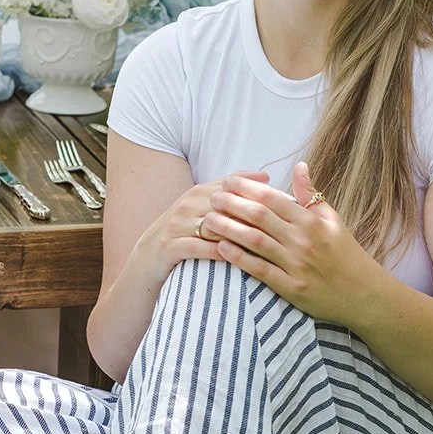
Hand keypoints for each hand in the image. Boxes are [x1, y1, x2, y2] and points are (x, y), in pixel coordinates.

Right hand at [151, 170, 270, 283]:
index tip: (285, 202)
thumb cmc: (185, 231)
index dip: (259, 194)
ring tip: (266, 245)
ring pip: (214, 226)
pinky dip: (218, 252)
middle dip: (254, 215)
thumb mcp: (205, 205)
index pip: (234, 186)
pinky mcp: (170, 246)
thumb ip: (232, 191)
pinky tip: (237, 258)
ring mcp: (178, 224)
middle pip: (227, 205)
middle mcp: (188, 203)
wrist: (147, 257)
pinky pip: (198, 247)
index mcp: (200, 191)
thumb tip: (266, 175)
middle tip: (281, 226)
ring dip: (239, 235)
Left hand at [199, 161, 382, 325]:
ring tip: (207, 220)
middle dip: (231, 204)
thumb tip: (300, 166)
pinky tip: (220, 249)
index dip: (246, 188)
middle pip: (259, 216)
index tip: (228, 182)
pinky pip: (259, 270)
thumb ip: (312, 195)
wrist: (363, 293)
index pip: (272, 198)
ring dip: (228, 228)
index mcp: (311, 221)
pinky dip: (238, 258)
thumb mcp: (333, 220)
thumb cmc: (346, 254)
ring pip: (254, 241)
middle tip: (212, 198)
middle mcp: (302, 240)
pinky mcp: (291, 288)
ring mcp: (296, 264)